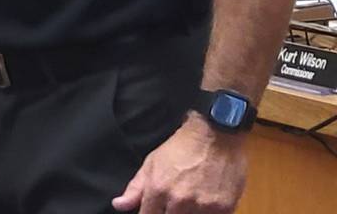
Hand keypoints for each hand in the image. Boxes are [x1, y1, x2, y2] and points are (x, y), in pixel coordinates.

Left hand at [112, 116, 246, 212]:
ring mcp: (202, 207)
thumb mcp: (152, 162)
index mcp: (158, 190)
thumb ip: (136, 188)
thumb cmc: (182, 147)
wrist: (216, 135)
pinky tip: (203, 205)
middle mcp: (179, 201)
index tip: (154, 210)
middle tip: (172, 205)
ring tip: (188, 203)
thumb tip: (119, 205)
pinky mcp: (224, 209)